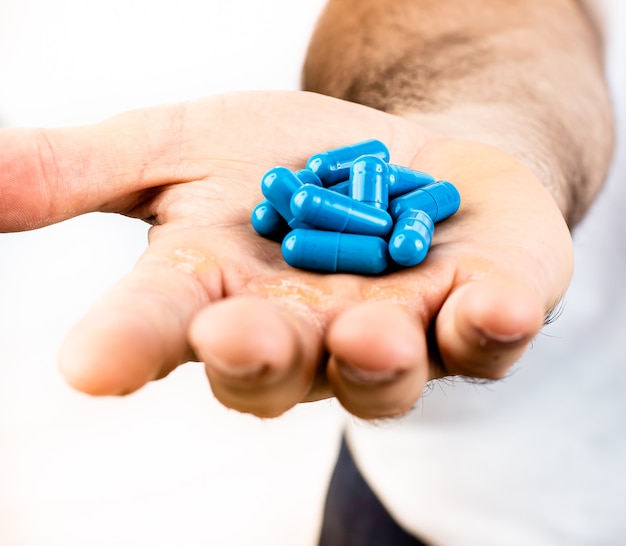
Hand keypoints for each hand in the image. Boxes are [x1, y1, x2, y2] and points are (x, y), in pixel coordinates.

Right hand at [0, 91, 571, 418]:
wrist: (403, 158)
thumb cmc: (289, 159)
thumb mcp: (181, 149)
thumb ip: (86, 171)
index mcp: (220, 299)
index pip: (161, 329)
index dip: (125, 346)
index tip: (88, 365)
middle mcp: (302, 337)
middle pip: (270, 367)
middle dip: (254, 355)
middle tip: (232, 331)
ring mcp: (396, 335)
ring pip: (380, 371)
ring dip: (373, 357)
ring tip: (365, 331)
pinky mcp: (473, 314)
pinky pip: (485, 336)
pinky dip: (490, 325)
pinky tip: (493, 305)